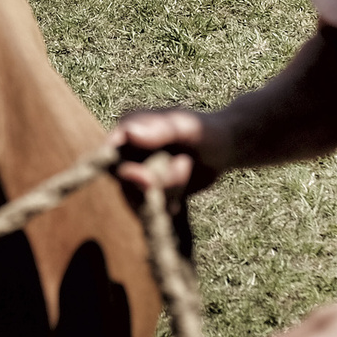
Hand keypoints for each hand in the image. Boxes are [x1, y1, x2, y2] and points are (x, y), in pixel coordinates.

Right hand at [110, 107, 226, 195]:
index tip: (148, 181)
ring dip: (166, 191)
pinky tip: (183, 190)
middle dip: (157, 182)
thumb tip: (127, 132)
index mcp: (129, 127)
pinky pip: (150, 209)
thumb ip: (159, 130)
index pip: (110, 155)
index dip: (125, 173)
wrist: (227, 148)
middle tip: (185, 165)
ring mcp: (137, 172)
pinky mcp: (148, 191)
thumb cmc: (207, 131)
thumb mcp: (186, 128)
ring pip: (137, 198)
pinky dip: (168, 204)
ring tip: (186, 170)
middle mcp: (127, 151)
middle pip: (125, 182)